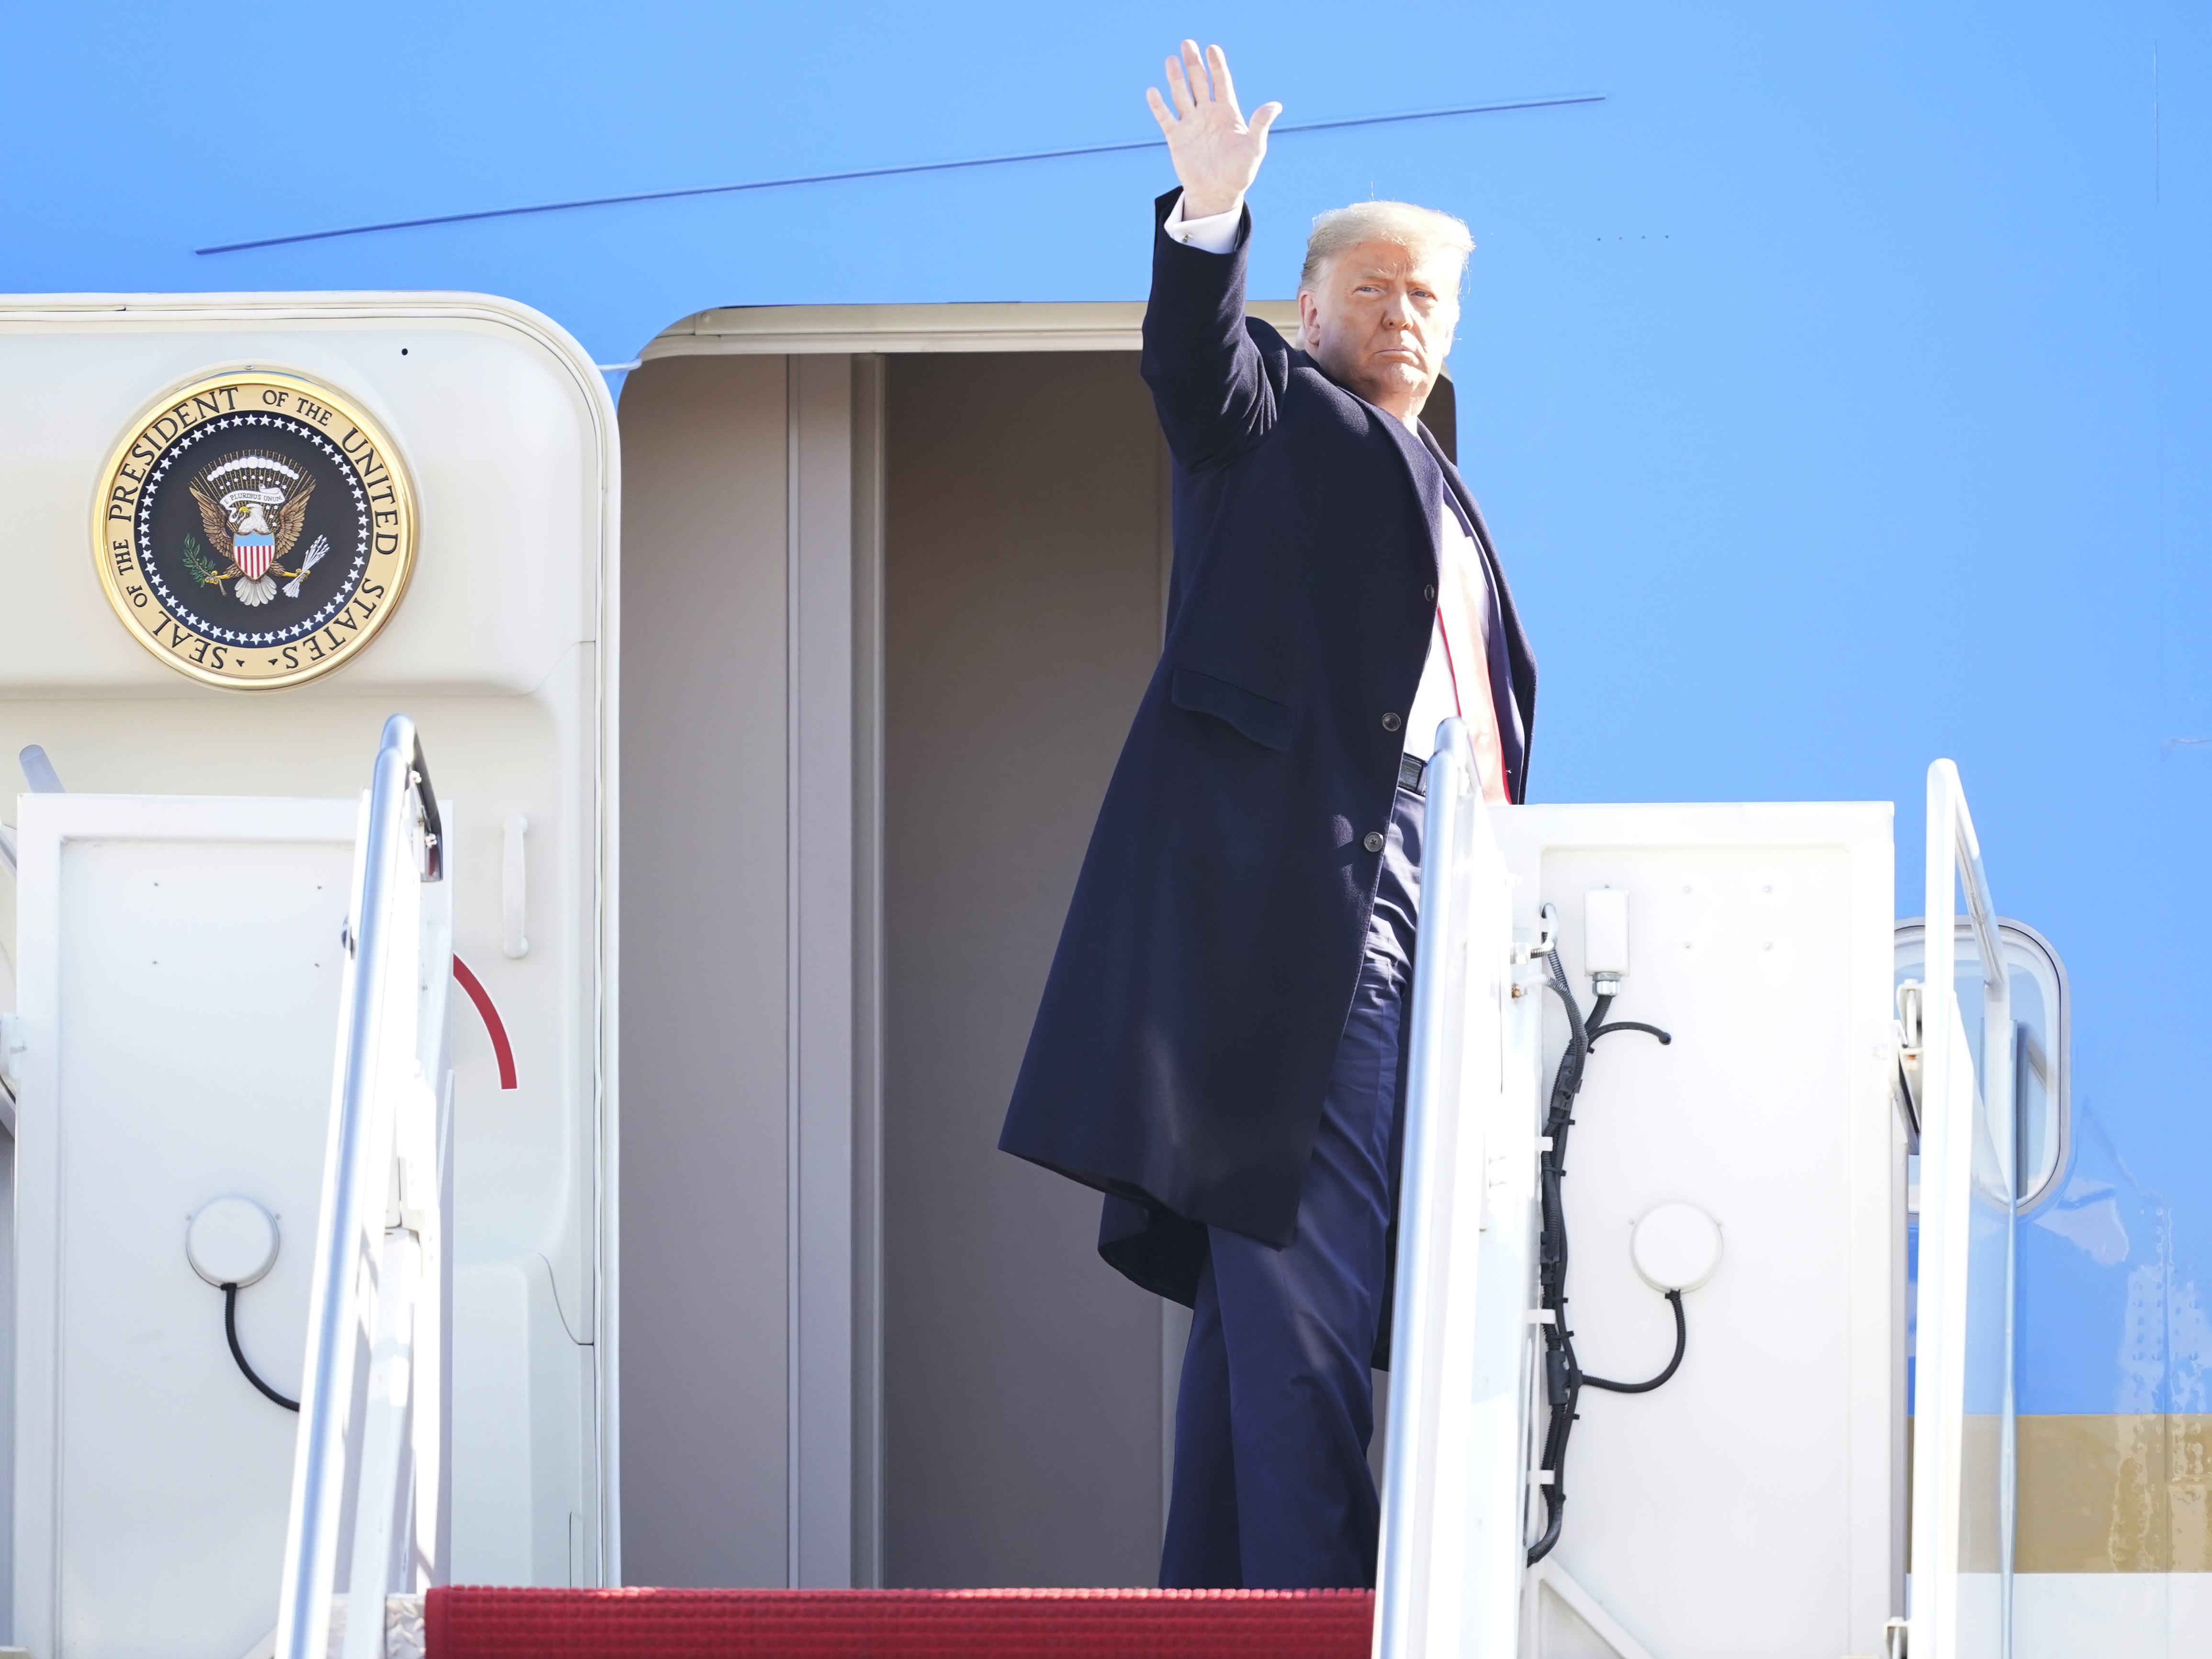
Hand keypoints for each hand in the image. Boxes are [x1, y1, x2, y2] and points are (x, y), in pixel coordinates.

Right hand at [1145, 41, 1279, 218]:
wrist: (1218, 194)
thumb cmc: (1239, 172)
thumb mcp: (1254, 148)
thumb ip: (1261, 124)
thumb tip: (1276, 105)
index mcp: (1226, 112)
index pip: (1221, 82)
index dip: (1217, 65)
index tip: (1213, 48)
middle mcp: (1207, 113)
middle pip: (1198, 82)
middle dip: (1193, 63)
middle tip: (1187, 43)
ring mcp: (1190, 124)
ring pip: (1181, 95)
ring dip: (1175, 78)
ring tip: (1171, 60)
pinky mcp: (1176, 138)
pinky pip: (1165, 118)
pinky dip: (1158, 106)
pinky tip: (1153, 91)